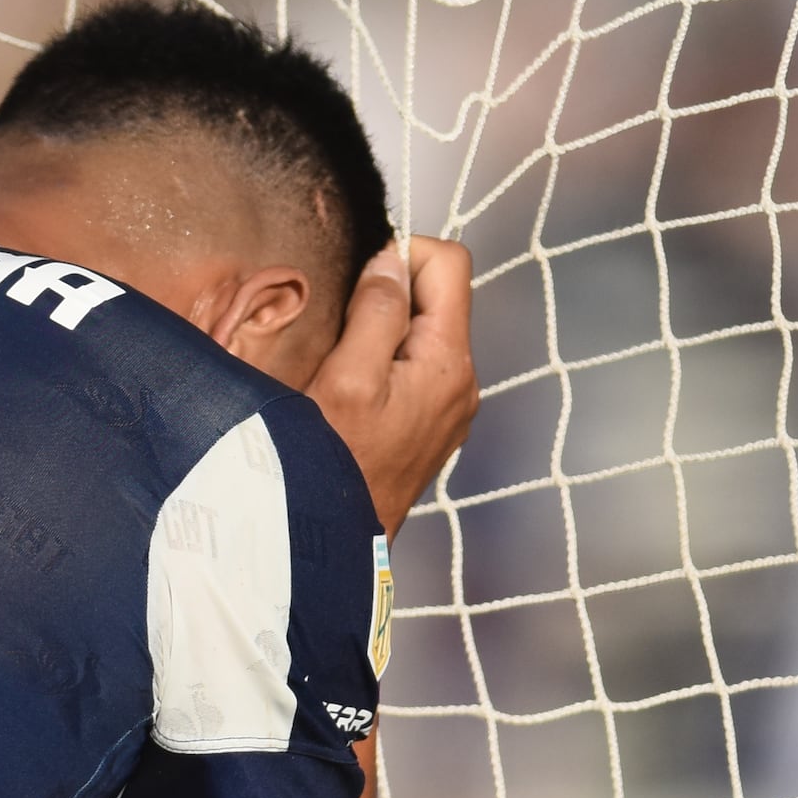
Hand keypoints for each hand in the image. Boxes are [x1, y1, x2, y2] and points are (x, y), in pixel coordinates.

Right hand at [310, 235, 475, 530]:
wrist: (336, 543)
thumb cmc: (335, 466)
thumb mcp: (347, 378)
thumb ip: (377, 313)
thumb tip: (392, 259)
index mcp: (448, 362)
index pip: (449, 263)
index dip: (403, 254)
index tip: (359, 283)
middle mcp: (462, 381)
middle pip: (439, 295)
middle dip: (390, 294)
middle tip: (343, 329)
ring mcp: (450, 406)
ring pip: (424, 331)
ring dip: (383, 330)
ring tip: (343, 365)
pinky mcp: (431, 424)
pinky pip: (416, 366)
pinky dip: (385, 360)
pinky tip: (352, 390)